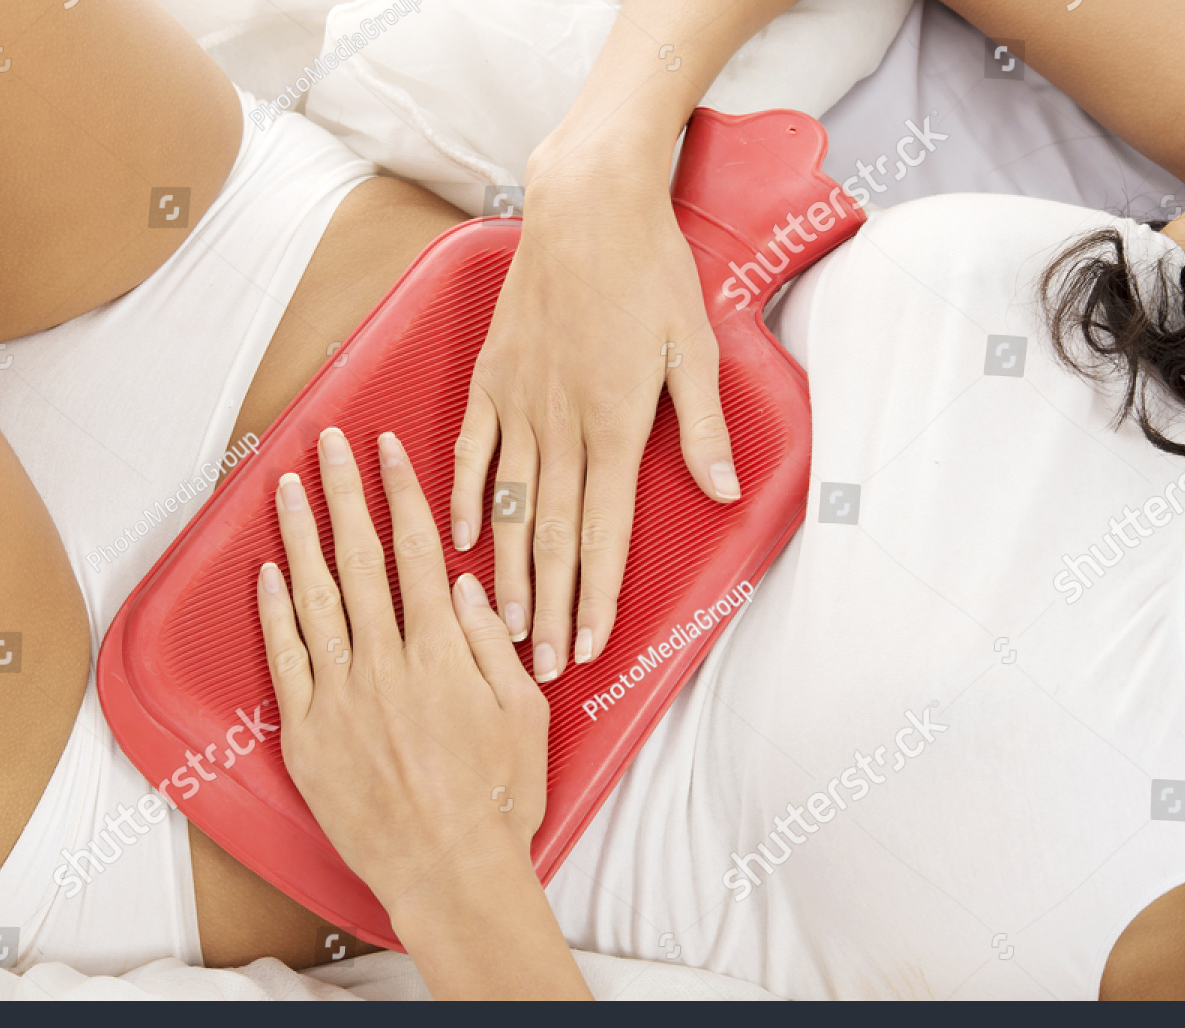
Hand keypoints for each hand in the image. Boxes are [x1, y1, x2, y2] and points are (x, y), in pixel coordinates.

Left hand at [257, 427, 589, 997]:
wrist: (447, 870)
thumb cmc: (498, 798)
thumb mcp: (523, 714)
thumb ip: (490, 642)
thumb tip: (459, 584)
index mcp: (441, 652)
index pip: (415, 550)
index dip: (399, 492)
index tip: (387, 449)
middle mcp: (384, 661)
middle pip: (359, 556)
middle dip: (343, 490)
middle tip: (328, 442)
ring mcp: (340, 695)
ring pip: (314, 595)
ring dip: (299, 534)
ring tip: (286, 485)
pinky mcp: (307, 731)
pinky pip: (284, 657)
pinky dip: (274, 611)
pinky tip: (268, 572)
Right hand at [451, 136, 739, 684]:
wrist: (587, 204)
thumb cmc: (650, 271)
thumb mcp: (694, 346)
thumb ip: (700, 425)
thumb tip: (721, 490)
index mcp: (615, 424)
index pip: (606, 531)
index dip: (599, 595)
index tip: (591, 646)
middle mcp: (561, 424)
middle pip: (556, 535)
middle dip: (551, 607)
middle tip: (542, 666)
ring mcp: (519, 402)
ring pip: (511, 506)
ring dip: (509, 571)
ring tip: (503, 626)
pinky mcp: (490, 378)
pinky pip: (471, 449)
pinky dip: (466, 496)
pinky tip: (462, 538)